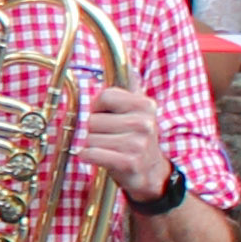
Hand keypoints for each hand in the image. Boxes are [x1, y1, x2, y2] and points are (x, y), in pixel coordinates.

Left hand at [77, 68, 174, 200]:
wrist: (151, 174)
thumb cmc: (137, 140)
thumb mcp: (139, 112)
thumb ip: (132, 89)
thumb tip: (131, 67)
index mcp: (145, 105)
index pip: (104, 96)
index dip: (98, 108)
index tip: (107, 117)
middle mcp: (144, 122)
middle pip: (93, 119)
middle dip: (95, 130)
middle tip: (111, 138)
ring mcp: (138, 144)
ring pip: (90, 138)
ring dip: (93, 146)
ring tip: (110, 150)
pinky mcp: (128, 162)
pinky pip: (91, 153)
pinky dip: (89, 156)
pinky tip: (101, 158)